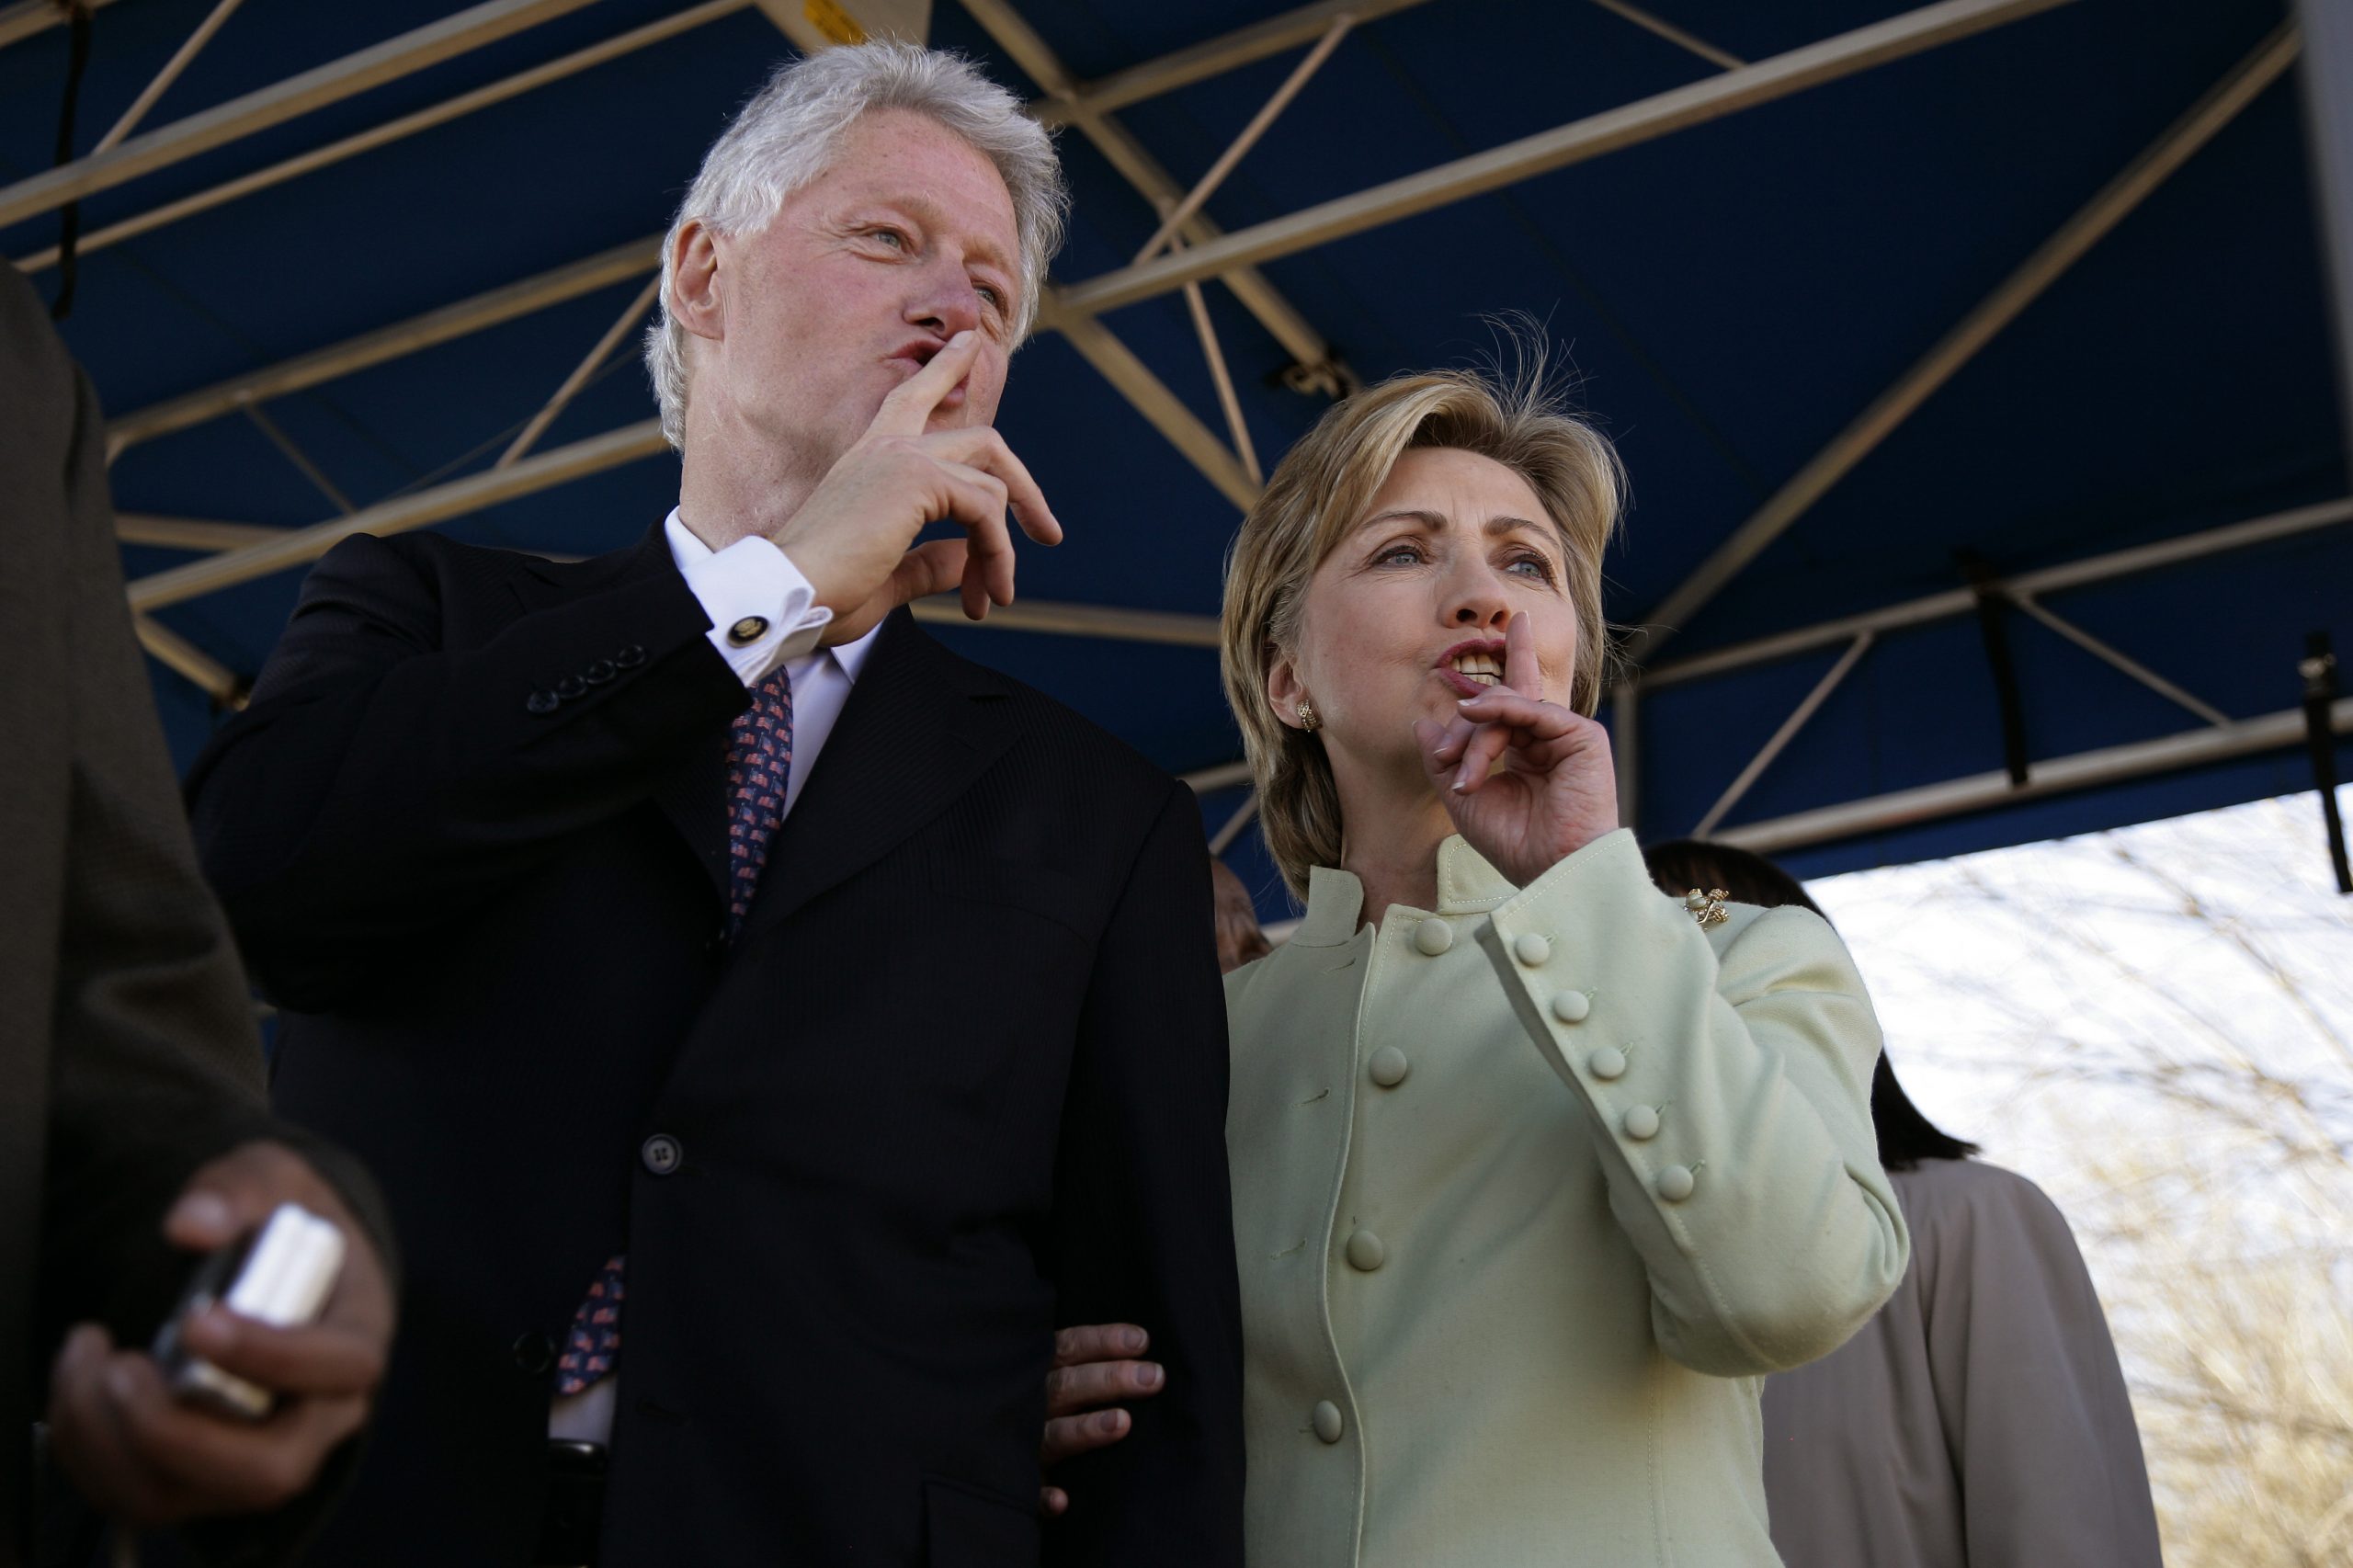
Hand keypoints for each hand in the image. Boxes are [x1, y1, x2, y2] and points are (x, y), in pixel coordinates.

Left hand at [46, 1141, 393, 1525]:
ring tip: (91, 1363)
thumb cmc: (284, 1225)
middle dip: (181, 1432)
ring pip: (197, 1494)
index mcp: (356, 1338)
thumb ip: (240, 1189)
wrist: (275, 1272)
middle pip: (271, 1469)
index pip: (340, 1368)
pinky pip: (147, 1495)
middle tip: (126, 1368)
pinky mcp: (205, 1475)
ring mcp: (263, 1454)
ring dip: (118, 1440)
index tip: (197, 1320)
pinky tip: (84, 1384)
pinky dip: (94, 1450)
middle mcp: (322, 1416)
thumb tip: (191, 1227)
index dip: (272, 1357)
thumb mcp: (275, 1179)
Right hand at [770, 330, 1062, 645]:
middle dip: (1024, 487)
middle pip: (984, 441)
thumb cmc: (825, 591)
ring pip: (994, 486)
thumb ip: (930, 562)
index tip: (970, 341)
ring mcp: (904, 457)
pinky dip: (997, 554)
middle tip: (1049, 532)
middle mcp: (887, 446)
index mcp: (871, 458)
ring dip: (1004, 550)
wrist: (787, 595)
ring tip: (996, 597)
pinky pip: (987, 512)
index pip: (913, 398)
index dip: (946, 369)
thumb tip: (970, 559)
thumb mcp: (889, 573)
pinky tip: (987, 593)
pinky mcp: (918, 479)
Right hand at [1037, 1323, 1161, 1516]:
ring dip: (1085, 1429)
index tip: (1143, 1341)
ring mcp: (1023, 1444)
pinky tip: (1062, 1500)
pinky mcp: (1020, 1483)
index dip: (1104, 1342)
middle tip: (1154, 1377)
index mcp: (1038, 1372)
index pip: (1069, 1348)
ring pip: (1054, 1434)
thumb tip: (1141, 1345)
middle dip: (1111, 1379)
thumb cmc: (1035, 1406)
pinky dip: (1043, 1496)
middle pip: (1067, 1386)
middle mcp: (1030, 1405)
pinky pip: (1029, 1492)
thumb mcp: (1050, 1376)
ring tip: (1123, 1423)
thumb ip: (1084, 1364)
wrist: (972, 1452)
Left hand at [1412, 611, 1617, 887]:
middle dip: (1463, 732)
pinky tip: (1473, 714)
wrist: (1551, 871)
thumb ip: (1444, 762)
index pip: (1492, 717)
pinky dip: (1501, 709)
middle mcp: (1545, 741)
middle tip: (1444, 760)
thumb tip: (1420, 723)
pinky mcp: (1584, 736)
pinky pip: (1535, 708)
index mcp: (1524, 753)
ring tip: (1467, 777)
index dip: (1463, 725)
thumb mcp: (1464, 799)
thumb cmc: (1514, 843)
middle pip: (1495, 710)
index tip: (1440, 758)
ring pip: (1508, 707)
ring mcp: (1565, 737)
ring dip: (1477, 737)